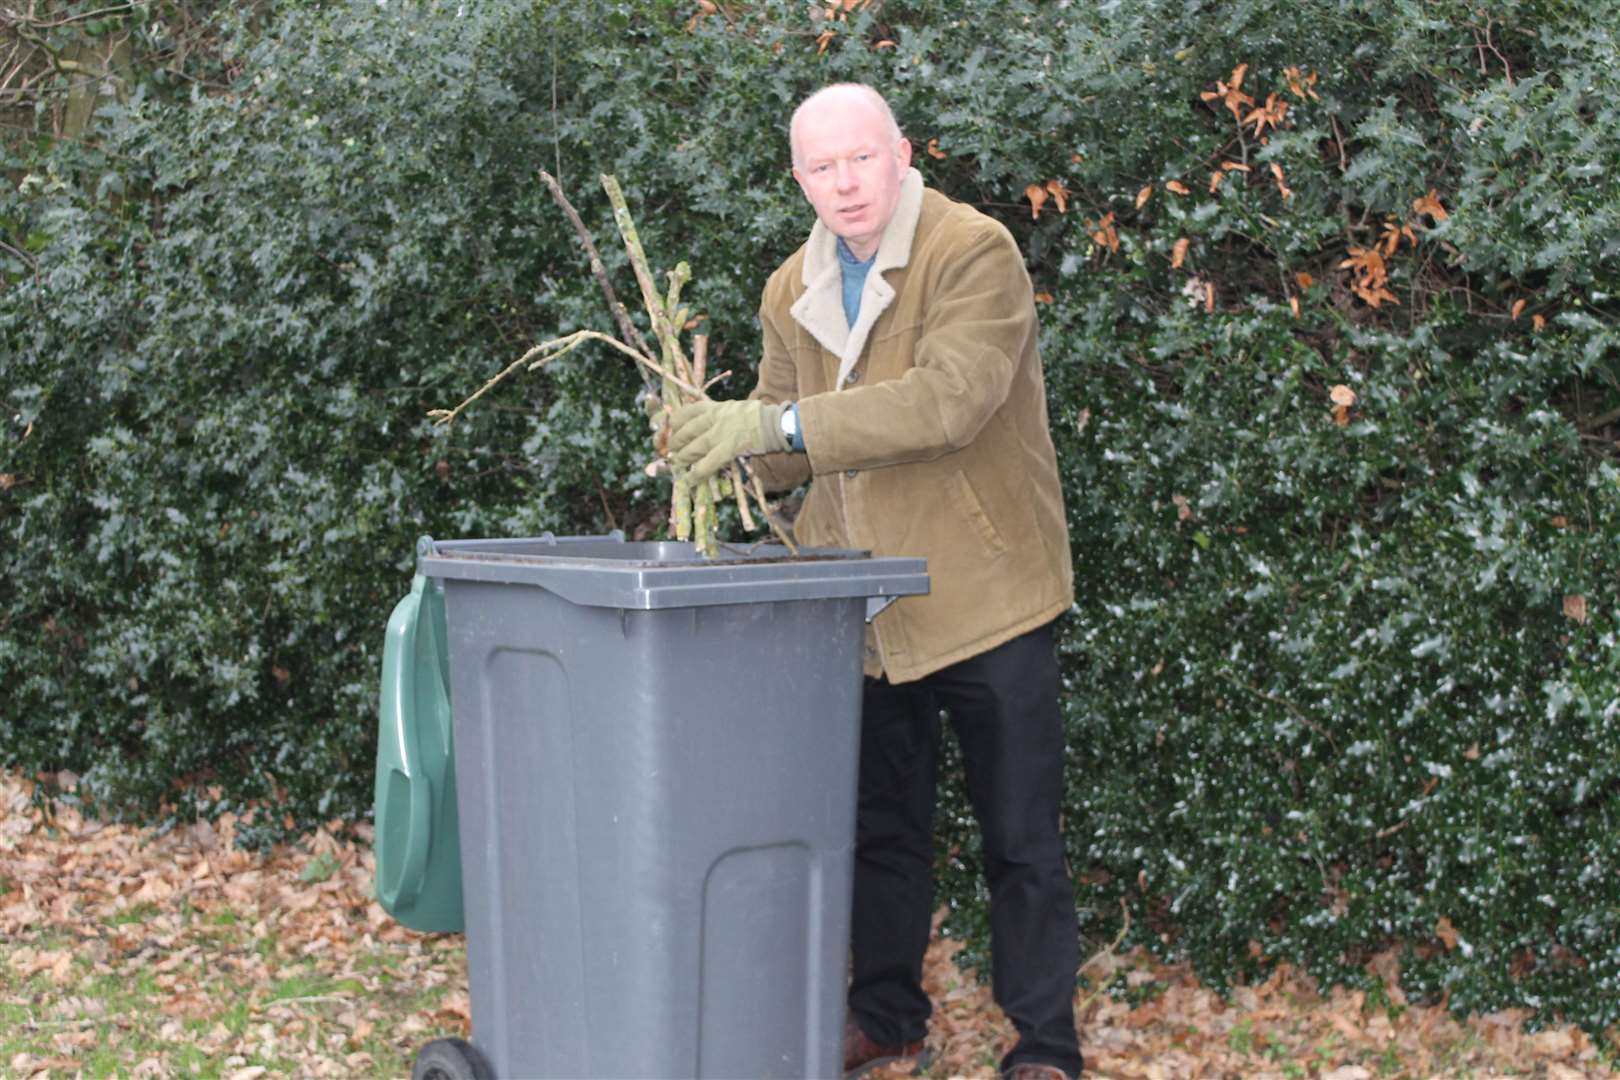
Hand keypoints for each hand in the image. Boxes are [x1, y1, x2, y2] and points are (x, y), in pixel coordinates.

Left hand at [668, 399, 786, 481]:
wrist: (774, 424)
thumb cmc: (757, 417)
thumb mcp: (732, 408)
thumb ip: (717, 415)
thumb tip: (703, 424)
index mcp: (715, 407)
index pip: (687, 412)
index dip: (675, 421)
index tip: (671, 428)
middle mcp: (715, 418)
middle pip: (687, 431)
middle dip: (676, 442)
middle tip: (672, 450)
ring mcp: (721, 434)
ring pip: (694, 447)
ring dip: (683, 458)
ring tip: (678, 463)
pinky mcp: (729, 449)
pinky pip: (708, 463)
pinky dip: (698, 473)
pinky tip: (691, 480)